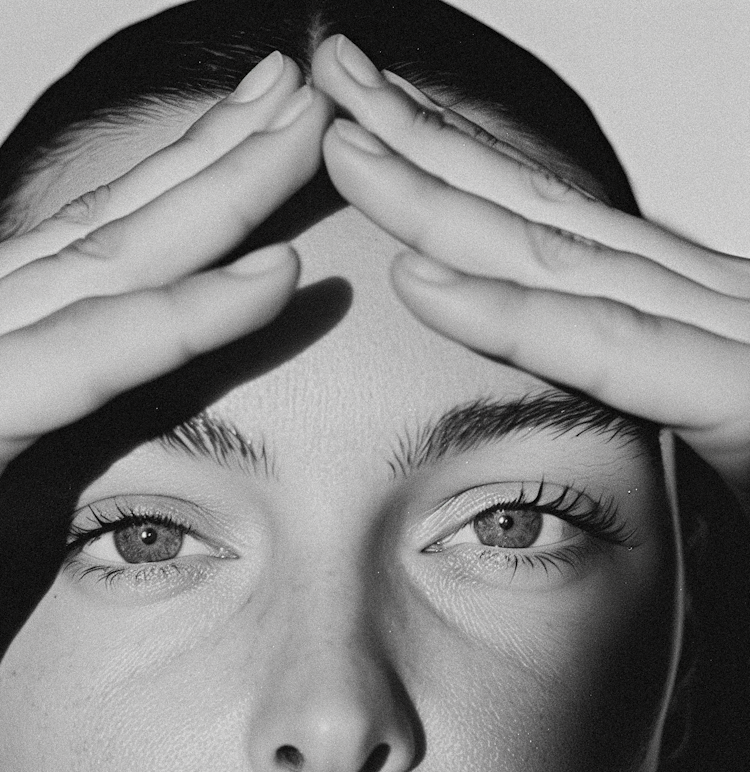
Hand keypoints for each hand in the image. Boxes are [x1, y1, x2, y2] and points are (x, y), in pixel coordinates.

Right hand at [0, 54, 331, 644]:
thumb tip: (15, 423)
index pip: (78, 262)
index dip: (171, 202)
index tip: (252, 153)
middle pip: (100, 234)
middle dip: (205, 158)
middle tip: (297, 91)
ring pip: (103, 266)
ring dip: (218, 194)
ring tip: (306, 129)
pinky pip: (82, 360)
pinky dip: (182, 320)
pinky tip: (273, 279)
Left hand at [312, 35, 749, 510]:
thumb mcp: (737, 426)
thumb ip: (663, 388)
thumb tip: (600, 376)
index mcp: (697, 310)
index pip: (557, 232)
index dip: (457, 172)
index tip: (366, 131)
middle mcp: (709, 301)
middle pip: (543, 216)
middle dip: (425, 144)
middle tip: (323, 85)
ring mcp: (739, 335)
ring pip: (563, 258)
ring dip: (441, 195)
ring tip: (341, 142)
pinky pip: (620, 349)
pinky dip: (518, 316)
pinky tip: (421, 280)